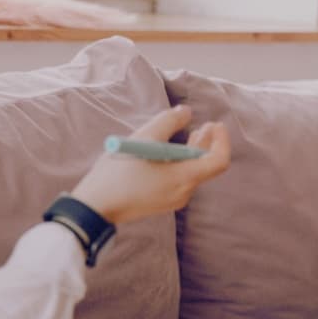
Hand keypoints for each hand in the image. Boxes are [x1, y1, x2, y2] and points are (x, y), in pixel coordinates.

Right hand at [70, 105, 229, 224]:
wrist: (96, 206)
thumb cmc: (119, 172)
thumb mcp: (144, 138)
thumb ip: (169, 121)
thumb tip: (186, 112)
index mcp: (183, 178)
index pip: (219, 161)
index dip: (222, 140)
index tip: (215, 124)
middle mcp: (183, 192)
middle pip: (206, 166)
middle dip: (208, 143)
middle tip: (207, 125)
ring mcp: (173, 199)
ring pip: (193, 172)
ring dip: (194, 152)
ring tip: (193, 134)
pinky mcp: (161, 201)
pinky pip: (181, 180)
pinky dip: (182, 163)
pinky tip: (171, 151)